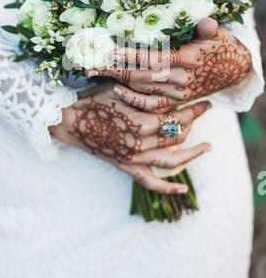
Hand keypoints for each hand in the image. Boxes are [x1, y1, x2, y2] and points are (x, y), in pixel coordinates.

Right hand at [50, 84, 210, 193]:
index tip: (205, 101)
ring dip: (193, 153)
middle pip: (178, 135)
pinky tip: (183, 189)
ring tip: (208, 147)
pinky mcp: (127, 166)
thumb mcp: (122, 88)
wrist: (70, 120)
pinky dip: (168, 187)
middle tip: (204, 111)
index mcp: (143, 121)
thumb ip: (147, 92)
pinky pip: (150, 181)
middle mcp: (142, 142)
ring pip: (172, 159)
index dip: (194, 108)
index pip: (177, 116)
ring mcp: (135, 157)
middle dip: (194, 122)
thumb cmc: (95, 99)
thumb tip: (172, 90)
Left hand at [85, 18, 251, 110]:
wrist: (234, 71)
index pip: (156, 59)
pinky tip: (117, 89)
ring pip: (143, 90)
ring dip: (118, 82)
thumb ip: (206, 27)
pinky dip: (133, 98)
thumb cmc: (221, 47)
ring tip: (96, 74)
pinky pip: (151, 103)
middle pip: (143, 77)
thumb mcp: (218, 34)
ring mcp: (178, 93)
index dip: (133, 56)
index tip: (110, 52)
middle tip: (90, 65)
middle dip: (115, 71)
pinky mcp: (176, 100)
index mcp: (190, 60)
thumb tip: (206, 21)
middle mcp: (182, 79)